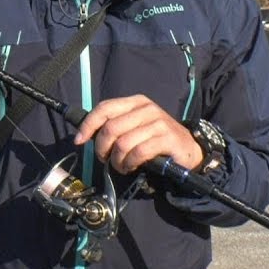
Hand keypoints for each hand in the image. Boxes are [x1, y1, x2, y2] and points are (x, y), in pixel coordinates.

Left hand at [73, 95, 201, 173]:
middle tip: (105, 159)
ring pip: (123, 143)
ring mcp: (158, 122)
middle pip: (111, 128)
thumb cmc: (156, 139)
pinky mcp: (167, 138)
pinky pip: (138, 153)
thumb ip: (116, 126)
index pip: (104, 108)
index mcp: (136, 102)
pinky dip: (129, 163)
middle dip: (102, 148)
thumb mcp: (135, 127)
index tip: (79, 140)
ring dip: (117, 161)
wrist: (189, 148)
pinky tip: (131, 167)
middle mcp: (146, 109)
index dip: (88, 124)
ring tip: (120, 166)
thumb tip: (86, 134)